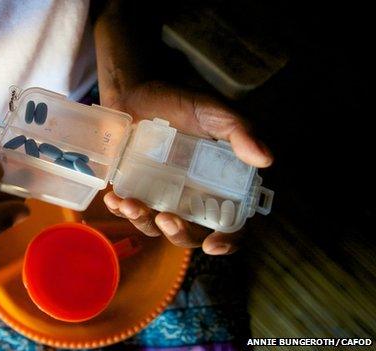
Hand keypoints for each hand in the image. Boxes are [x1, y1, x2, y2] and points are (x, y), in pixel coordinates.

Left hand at [102, 82, 272, 254]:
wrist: (136, 91)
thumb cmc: (179, 101)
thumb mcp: (211, 112)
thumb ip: (239, 132)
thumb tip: (265, 160)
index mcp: (221, 183)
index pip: (233, 222)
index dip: (228, 239)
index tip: (213, 244)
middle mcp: (194, 196)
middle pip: (193, 233)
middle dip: (179, 235)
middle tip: (166, 220)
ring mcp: (164, 196)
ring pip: (158, 226)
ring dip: (144, 222)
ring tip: (130, 204)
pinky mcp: (137, 191)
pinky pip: (132, 210)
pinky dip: (122, 209)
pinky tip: (114, 198)